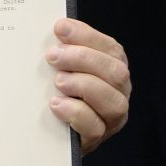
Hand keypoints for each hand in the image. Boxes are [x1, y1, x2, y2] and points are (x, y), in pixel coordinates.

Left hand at [45, 18, 129, 153]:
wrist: (47, 132)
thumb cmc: (56, 90)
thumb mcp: (60, 67)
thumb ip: (62, 50)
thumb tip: (54, 28)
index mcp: (112, 69)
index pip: (110, 49)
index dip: (87, 36)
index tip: (60, 28)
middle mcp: (118, 92)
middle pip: (116, 72)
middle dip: (84, 59)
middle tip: (53, 56)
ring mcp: (110, 118)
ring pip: (113, 101)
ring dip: (83, 85)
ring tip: (58, 81)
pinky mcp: (96, 138)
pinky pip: (95, 127)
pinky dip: (75, 112)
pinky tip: (56, 104)